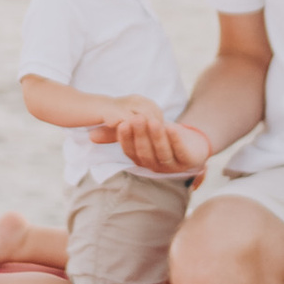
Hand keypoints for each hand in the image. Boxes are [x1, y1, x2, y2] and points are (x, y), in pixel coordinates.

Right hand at [98, 105, 212, 176]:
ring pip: (162, 152)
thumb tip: (90, 136)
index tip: (121, 123)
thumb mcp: (139, 132)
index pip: (130, 151)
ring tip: (152, 120)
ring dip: (156, 137)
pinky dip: (176, 139)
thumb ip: (118, 133)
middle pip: (145, 152)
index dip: (125, 139)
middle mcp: (155, 165)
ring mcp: (172, 165)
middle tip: (135, 119)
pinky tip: (172, 126)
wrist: (192, 140)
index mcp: (141, 159)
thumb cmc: (160, 134)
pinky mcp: (188, 161)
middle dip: (140, 136)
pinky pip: (181, 151)